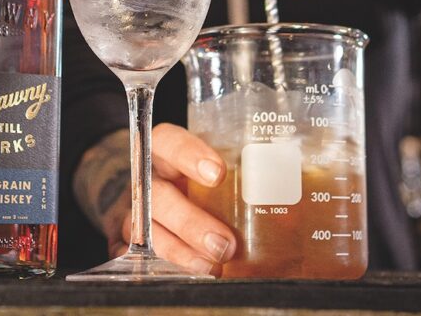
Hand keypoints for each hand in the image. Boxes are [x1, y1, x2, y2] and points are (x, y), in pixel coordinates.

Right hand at [73, 124, 235, 275]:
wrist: (151, 196)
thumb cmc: (195, 183)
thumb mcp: (210, 169)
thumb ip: (241, 179)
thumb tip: (296, 199)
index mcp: (164, 153)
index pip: (168, 142)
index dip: (189, 155)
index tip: (218, 174)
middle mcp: (144, 181)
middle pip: (157, 195)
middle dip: (190, 222)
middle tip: (225, 244)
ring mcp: (130, 213)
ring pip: (144, 230)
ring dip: (179, 252)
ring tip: (212, 267)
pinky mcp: (124, 243)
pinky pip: (133, 259)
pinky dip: (158, 270)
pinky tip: (185, 278)